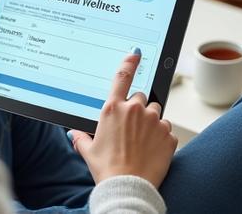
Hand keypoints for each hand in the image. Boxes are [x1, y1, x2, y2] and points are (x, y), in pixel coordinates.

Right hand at [68, 51, 177, 187]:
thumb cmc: (107, 169)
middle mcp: (134, 110)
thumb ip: (80, 137)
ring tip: (142, 142)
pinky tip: (152, 150)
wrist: (128, 187)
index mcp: (113, 109)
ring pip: (156, 112)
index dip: (129, 63)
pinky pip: (166, 129)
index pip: (122, 77)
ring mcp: (154, 121)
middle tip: (131, 130)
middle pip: (141, 98)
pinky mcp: (168, 134)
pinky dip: (161, 137)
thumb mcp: (88, 151)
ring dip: (151, 122)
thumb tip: (73, 134)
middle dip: (137, 109)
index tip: (135, 54)